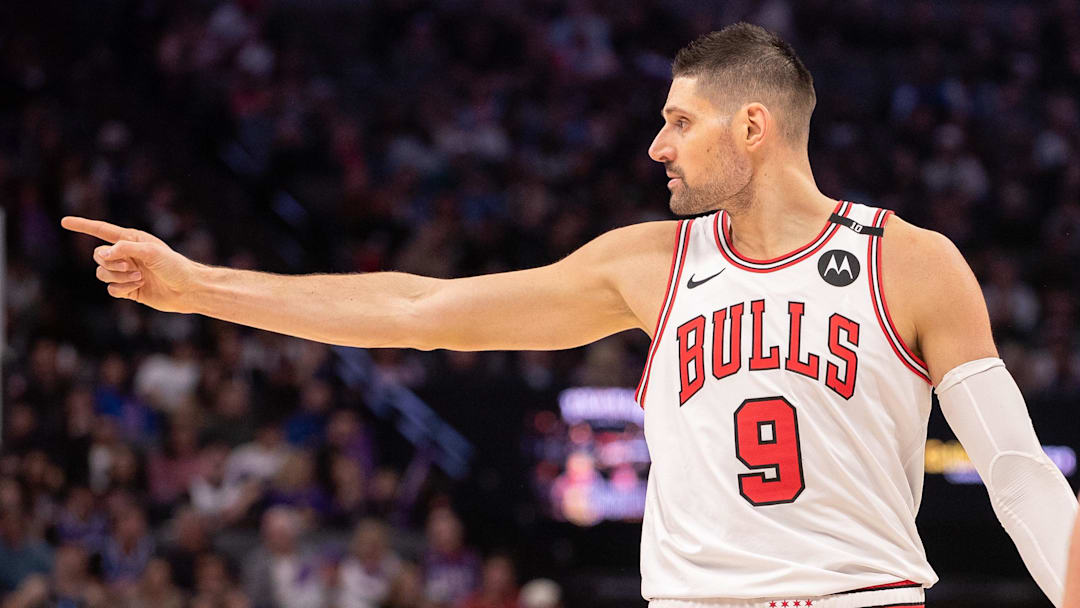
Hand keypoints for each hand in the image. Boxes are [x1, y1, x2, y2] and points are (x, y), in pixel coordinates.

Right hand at [60, 216, 200, 312]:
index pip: (101, 230)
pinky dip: (122, 288)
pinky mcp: (128, 289)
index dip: (83, 226)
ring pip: (102, 274)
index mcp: (131, 240)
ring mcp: (126, 272)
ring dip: (118, 277)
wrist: (188, 289)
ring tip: (139, 277)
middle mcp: (126, 255)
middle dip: (111, 262)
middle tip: (132, 267)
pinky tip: (138, 287)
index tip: (64, 221)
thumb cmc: (175, 266)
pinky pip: (111, 289)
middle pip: (98, 256)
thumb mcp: (152, 252)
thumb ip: (125, 248)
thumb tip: (102, 252)